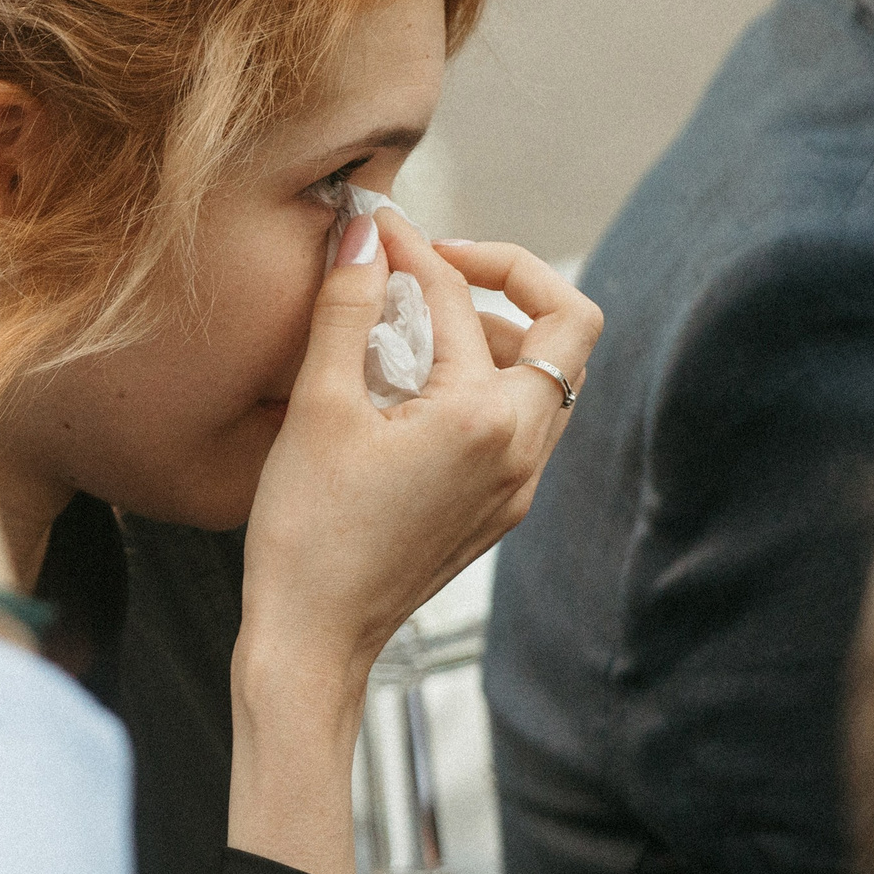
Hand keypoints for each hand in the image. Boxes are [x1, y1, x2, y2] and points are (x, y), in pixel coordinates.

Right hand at [228, 204, 600, 873]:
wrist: (313, 642)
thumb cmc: (308, 533)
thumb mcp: (318, 407)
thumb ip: (346, 309)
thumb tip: (363, 232)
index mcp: (484, 419)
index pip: (462, 300)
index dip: (414, 252)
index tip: (370, 231)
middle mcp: (521, 451)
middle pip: (566, 330)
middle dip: (506, 279)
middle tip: (435, 266)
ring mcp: (516, 485)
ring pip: (547, 378)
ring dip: (495, 332)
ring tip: (417, 323)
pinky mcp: (497, 509)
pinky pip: (520, 421)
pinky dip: (483, 380)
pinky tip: (415, 384)